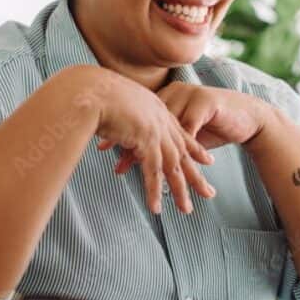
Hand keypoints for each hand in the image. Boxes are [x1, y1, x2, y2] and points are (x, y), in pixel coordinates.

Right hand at [83, 69, 216, 214]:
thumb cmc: (94, 92)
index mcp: (155, 108)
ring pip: (173, 166)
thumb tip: (116, 124)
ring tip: (186, 210)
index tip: (206, 160)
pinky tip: (156, 207)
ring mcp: (155, 131)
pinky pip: (152, 171)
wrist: (91, 89)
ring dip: (180, 190)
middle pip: (183, 152)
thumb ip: (122, 114)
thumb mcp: (116, 102)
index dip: (194, 148)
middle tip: (208, 193)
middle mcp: (160, 119)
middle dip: (195, 174)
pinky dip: (154, 191)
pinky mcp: (145, 141)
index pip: (179, 132)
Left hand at [113, 82, 274, 173]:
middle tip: (113, 160)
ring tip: (138, 168)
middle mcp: (175, 93)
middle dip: (130, 142)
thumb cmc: (212, 124)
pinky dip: (178, 148)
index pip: (138, 114)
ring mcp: (190, 97)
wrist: (246, 116)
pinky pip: (188, 129)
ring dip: (152, 150)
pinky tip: (169, 162)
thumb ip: (160, 137)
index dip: (121, 131)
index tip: (103, 147)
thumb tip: (131, 152)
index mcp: (166, 97)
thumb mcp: (182, 130)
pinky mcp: (206, 105)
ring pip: (166, 127)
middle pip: (148, 120)